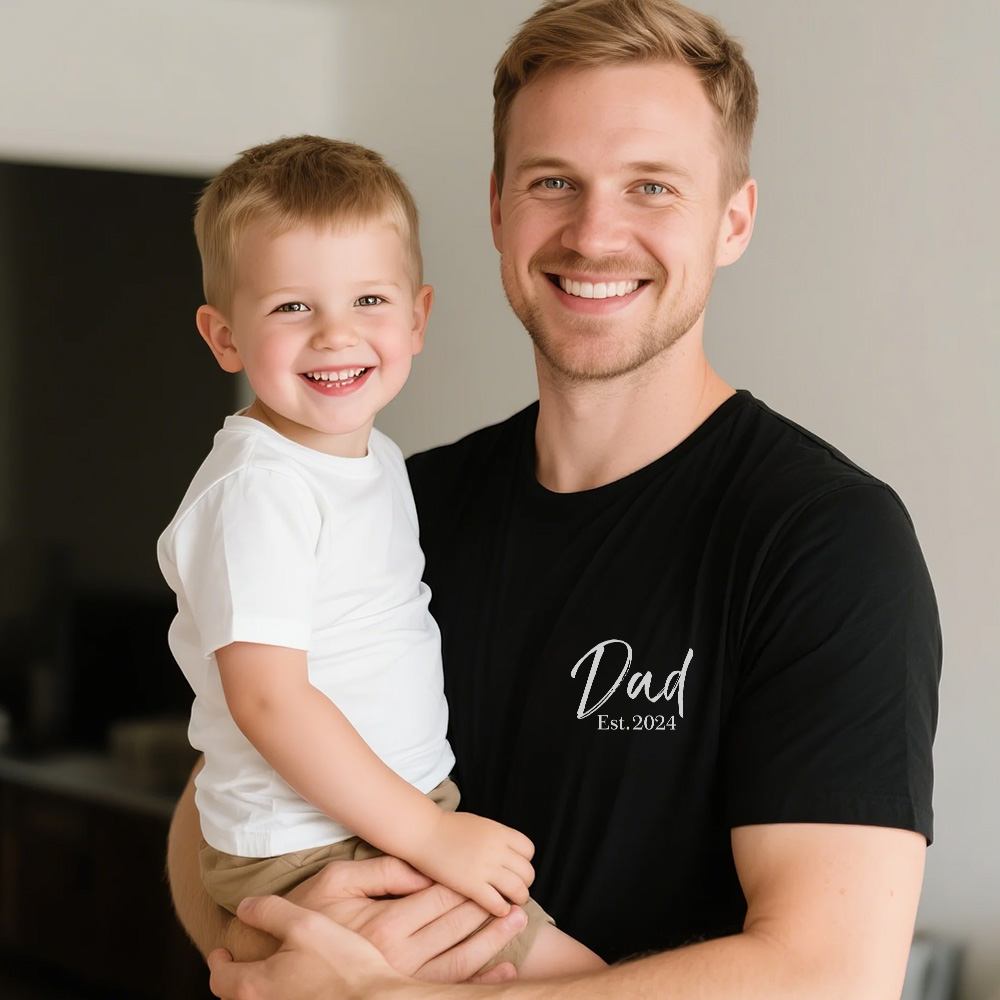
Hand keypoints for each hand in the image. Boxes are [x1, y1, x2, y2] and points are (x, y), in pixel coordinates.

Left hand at [208, 894, 408, 999]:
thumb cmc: (341, 965)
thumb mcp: (305, 924)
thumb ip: (270, 911)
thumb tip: (244, 907)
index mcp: (254, 986)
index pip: (220, 977)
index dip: (219, 961)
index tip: (222, 953)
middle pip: (235, 997)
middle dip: (234, 980)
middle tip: (240, 965)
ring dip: (255, 992)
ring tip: (266, 977)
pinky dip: (277, 997)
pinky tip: (294, 989)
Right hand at [284, 855, 524, 982]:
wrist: (278, 960)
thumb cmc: (309, 914)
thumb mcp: (339, 880)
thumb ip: (383, 872)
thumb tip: (422, 870)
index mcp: (384, 927)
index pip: (436, 900)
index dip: (464, 885)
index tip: (487, 873)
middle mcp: (397, 959)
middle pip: (454, 930)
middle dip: (486, 911)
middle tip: (517, 899)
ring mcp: (401, 981)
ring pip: (458, 963)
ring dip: (491, 944)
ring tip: (516, 923)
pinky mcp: (401, 994)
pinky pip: (448, 989)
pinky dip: (479, 982)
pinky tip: (502, 971)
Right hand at [407, 811, 533, 916]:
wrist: (423, 833)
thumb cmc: (447, 828)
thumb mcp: (479, 825)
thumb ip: (497, 839)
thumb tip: (510, 856)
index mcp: (500, 832)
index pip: (529, 850)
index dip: (524, 861)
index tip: (514, 868)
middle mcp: (497, 849)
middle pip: (528, 873)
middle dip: (523, 883)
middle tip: (513, 888)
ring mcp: (486, 868)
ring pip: (518, 890)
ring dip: (516, 898)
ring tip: (508, 901)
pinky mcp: (472, 886)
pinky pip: (498, 904)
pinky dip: (501, 909)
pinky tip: (495, 909)